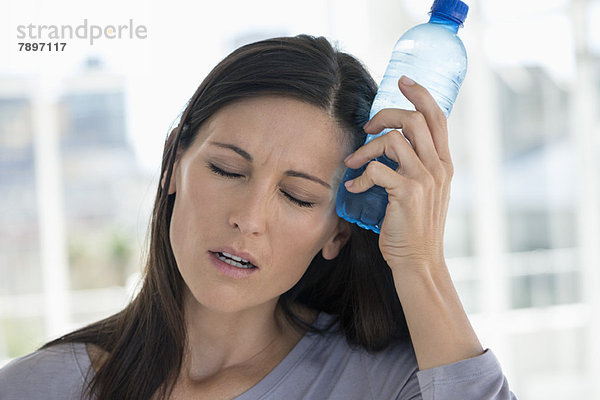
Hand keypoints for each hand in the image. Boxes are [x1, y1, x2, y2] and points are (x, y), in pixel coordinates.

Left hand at [343, 76, 453, 272]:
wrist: (419, 261)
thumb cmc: (414, 226)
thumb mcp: (425, 191)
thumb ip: (416, 166)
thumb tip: (392, 144)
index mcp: (444, 163)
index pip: (438, 117)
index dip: (420, 93)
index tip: (402, 80)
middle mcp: (438, 167)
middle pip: (414, 119)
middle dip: (385, 114)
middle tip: (368, 126)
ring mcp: (424, 179)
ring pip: (393, 140)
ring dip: (366, 147)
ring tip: (354, 162)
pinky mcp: (406, 193)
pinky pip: (377, 169)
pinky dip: (360, 176)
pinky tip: (354, 187)